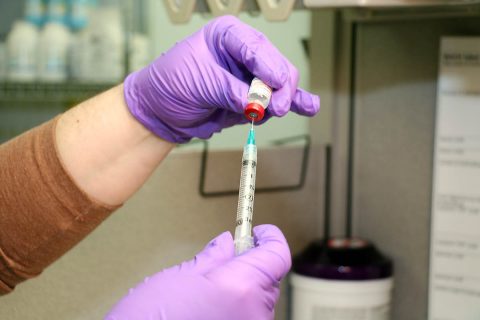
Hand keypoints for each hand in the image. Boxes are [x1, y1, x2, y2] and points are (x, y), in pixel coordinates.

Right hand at [104, 225, 290, 319]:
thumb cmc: (150, 319)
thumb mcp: (181, 276)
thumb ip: (213, 258)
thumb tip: (225, 244)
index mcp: (242, 287)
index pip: (278, 254)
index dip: (269, 238)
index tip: (257, 231)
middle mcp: (255, 313)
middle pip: (269, 277)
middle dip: (250, 263)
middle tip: (228, 255)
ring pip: (259, 300)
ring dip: (243, 288)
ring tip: (212, 287)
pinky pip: (248, 317)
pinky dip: (237, 307)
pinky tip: (213, 307)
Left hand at [124, 15, 319, 142]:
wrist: (160, 112)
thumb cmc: (170, 85)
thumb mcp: (198, 82)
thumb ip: (230, 91)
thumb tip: (256, 102)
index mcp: (227, 35)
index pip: (256, 48)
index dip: (269, 67)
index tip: (276, 86)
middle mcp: (242, 53)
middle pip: (275, 65)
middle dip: (279, 87)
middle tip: (275, 106)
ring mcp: (249, 76)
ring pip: (280, 84)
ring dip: (285, 97)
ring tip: (287, 108)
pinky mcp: (251, 97)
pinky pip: (276, 98)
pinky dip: (292, 103)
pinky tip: (307, 105)